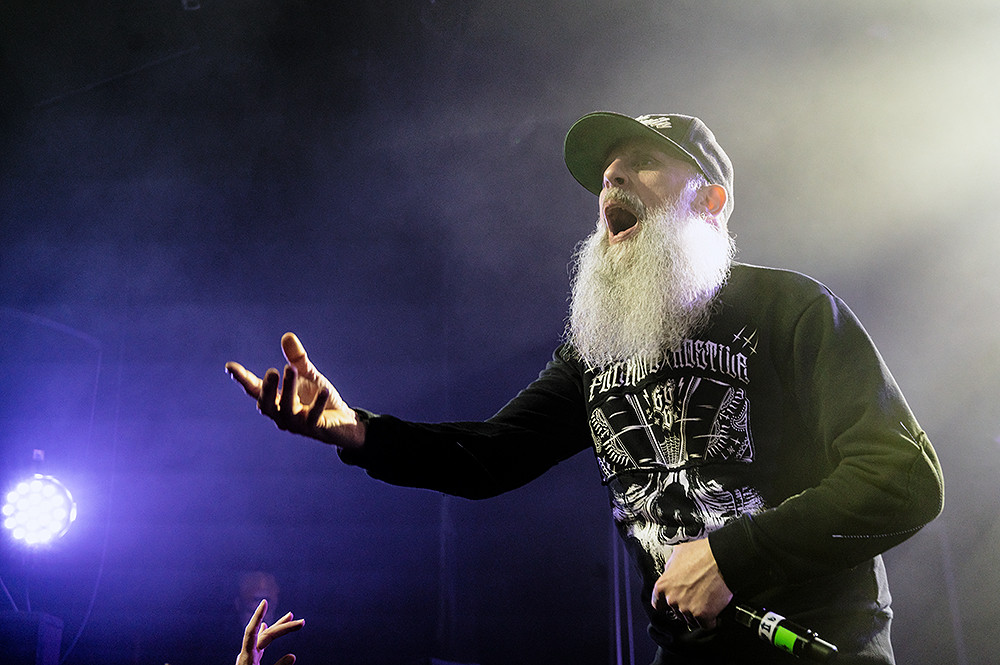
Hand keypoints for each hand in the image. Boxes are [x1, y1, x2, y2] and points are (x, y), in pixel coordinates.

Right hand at [226, 332, 365, 448]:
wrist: (343, 422)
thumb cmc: (319, 399)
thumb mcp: (308, 375)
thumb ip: (297, 359)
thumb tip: (287, 336)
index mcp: (276, 401)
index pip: (255, 390)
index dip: (242, 379)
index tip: (229, 366)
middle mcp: (282, 415)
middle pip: (267, 404)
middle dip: (267, 388)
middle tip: (271, 370)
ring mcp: (297, 424)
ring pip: (288, 409)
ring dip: (289, 388)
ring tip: (291, 369)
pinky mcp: (315, 429)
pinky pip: (313, 417)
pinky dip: (317, 403)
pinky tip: (324, 390)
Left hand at [236, 598, 303, 664]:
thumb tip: (293, 656)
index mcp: (247, 657)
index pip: (252, 631)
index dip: (258, 616)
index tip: (264, 602)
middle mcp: (247, 653)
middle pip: (266, 634)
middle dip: (283, 626)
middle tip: (301, 622)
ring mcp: (249, 656)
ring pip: (264, 637)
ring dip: (277, 627)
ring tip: (289, 616)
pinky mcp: (250, 660)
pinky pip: (258, 643)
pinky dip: (263, 633)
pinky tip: (264, 626)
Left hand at [650, 538, 732, 629]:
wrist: (722, 560)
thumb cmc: (703, 555)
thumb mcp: (678, 554)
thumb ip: (670, 567)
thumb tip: (670, 571)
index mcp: (663, 585)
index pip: (658, 604)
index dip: (667, 603)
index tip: (674, 602)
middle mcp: (672, 599)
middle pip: (676, 612)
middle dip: (686, 605)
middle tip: (696, 595)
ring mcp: (687, 608)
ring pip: (691, 619)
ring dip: (698, 613)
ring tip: (706, 598)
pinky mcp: (702, 615)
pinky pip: (706, 624)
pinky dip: (711, 620)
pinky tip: (714, 608)